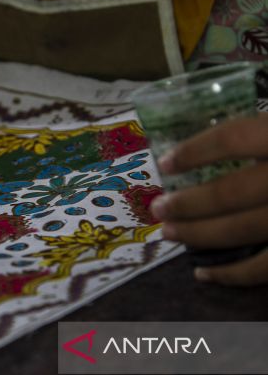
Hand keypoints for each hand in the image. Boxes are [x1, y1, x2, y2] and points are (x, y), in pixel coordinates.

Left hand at [149, 115, 267, 285]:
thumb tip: (220, 141)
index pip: (236, 137)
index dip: (196, 149)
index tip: (166, 162)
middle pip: (230, 191)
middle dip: (187, 202)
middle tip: (156, 209)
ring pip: (242, 231)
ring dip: (198, 235)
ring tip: (168, 233)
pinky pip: (266, 269)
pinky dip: (232, 276)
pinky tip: (203, 274)